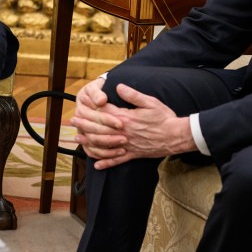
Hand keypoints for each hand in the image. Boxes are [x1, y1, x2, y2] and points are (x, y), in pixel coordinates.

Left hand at [72, 81, 195, 168]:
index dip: (90, 110)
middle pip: (99, 129)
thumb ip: (132, 95)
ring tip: (79, 139)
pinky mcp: (134, 154)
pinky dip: (106, 163)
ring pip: (105, 146)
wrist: (178, 136)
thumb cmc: (164, 117)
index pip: (103, 114)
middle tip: (72, 122)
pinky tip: (96, 165)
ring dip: (89, 143)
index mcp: (126, 119)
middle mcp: (124, 133)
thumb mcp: (150, 102)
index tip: (79, 107)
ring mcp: (128, 145)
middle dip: (84, 125)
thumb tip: (118, 86)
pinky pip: (118, 160)